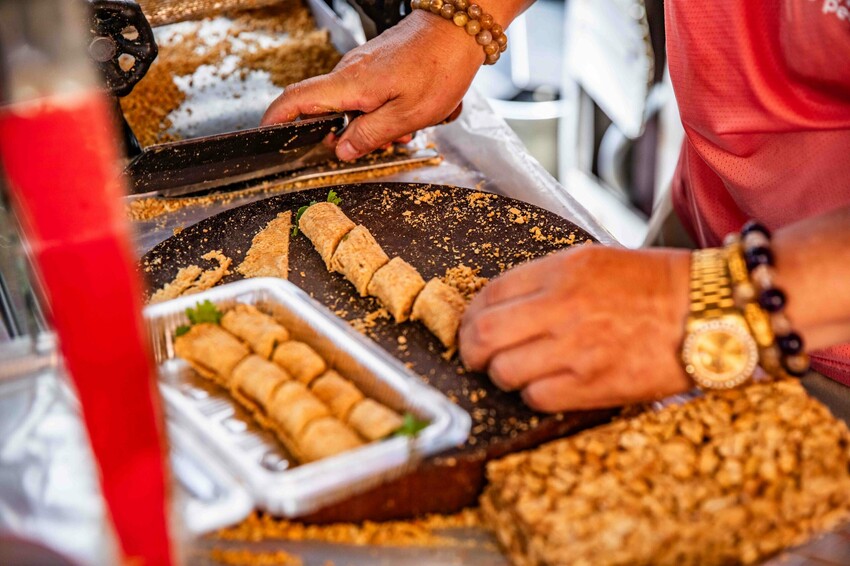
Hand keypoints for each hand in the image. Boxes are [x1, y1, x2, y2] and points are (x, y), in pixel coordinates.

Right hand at [262, 10, 482, 160]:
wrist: (459, 29)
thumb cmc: (438, 68)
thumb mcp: (407, 115)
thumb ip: (369, 135)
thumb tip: (341, 150)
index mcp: (349, 84)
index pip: (296, 100)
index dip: (276, 120)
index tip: (266, 137)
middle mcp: (349, 72)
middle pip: (325, 111)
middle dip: (345, 136)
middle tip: (379, 146)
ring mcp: (361, 66)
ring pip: (351, 106)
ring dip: (371, 125)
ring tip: (405, 129)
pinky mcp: (375, 64)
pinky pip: (367, 94)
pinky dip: (381, 111)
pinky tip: (407, 115)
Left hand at [458, 245, 693, 411]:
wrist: (707, 312)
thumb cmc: (653, 286)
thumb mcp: (594, 261)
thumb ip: (545, 279)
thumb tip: (501, 305)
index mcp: (561, 270)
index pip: (489, 294)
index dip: (470, 315)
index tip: (472, 326)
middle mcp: (561, 307)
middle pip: (483, 335)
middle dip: (470, 350)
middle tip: (476, 356)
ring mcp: (576, 348)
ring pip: (504, 371)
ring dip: (502, 375)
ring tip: (516, 372)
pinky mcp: (593, 385)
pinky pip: (537, 397)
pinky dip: (532, 395)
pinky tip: (545, 385)